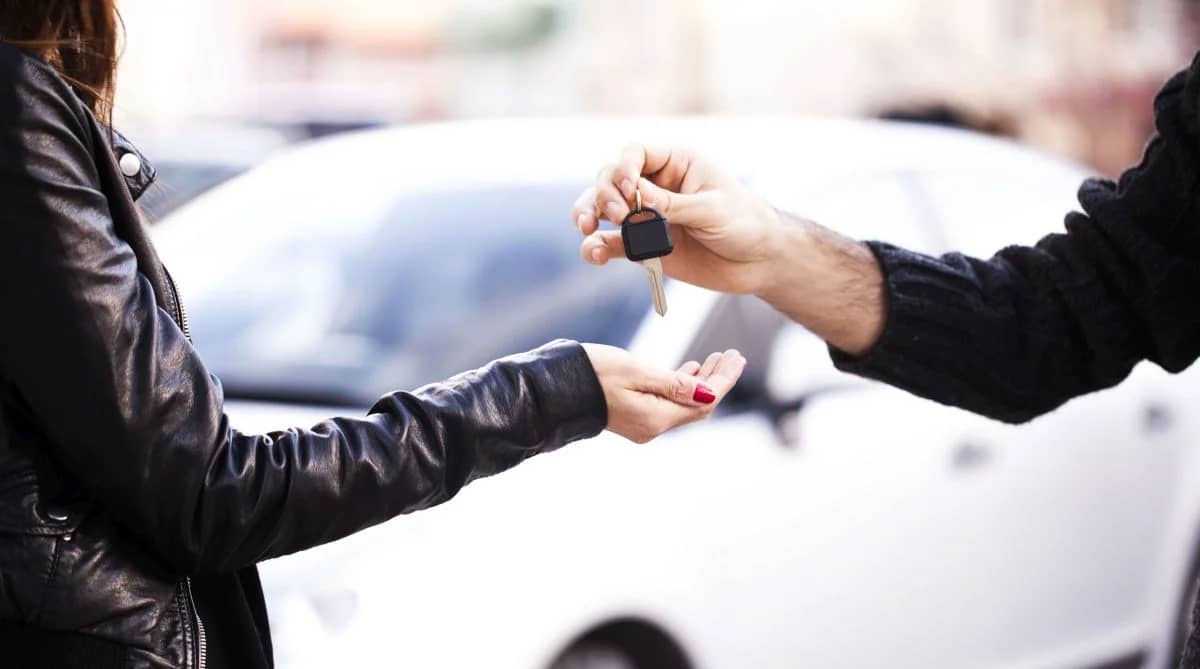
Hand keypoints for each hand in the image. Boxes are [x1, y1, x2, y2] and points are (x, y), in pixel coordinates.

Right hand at [571, 145, 786, 294]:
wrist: (759, 262)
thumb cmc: (745, 223)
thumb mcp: (712, 209)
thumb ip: (671, 204)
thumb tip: (632, 196)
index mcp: (676, 163)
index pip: (636, 154)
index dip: (624, 168)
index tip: (630, 188)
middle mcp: (656, 186)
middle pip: (611, 179)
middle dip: (606, 194)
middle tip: (621, 216)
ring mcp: (647, 216)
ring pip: (603, 209)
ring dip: (588, 214)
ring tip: (587, 229)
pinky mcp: (645, 245)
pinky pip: (612, 244)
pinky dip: (597, 248)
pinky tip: (594, 254)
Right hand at [581, 344, 745, 443]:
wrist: (553, 388)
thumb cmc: (593, 373)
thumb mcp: (637, 371)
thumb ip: (675, 383)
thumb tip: (710, 394)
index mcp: (657, 418)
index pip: (704, 401)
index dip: (724, 379)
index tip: (737, 357)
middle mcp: (653, 427)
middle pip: (697, 405)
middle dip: (717, 380)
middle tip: (732, 355)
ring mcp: (642, 424)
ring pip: (684, 404)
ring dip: (701, 381)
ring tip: (717, 358)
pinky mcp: (633, 417)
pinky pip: (668, 403)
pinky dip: (681, 385)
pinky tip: (689, 369)